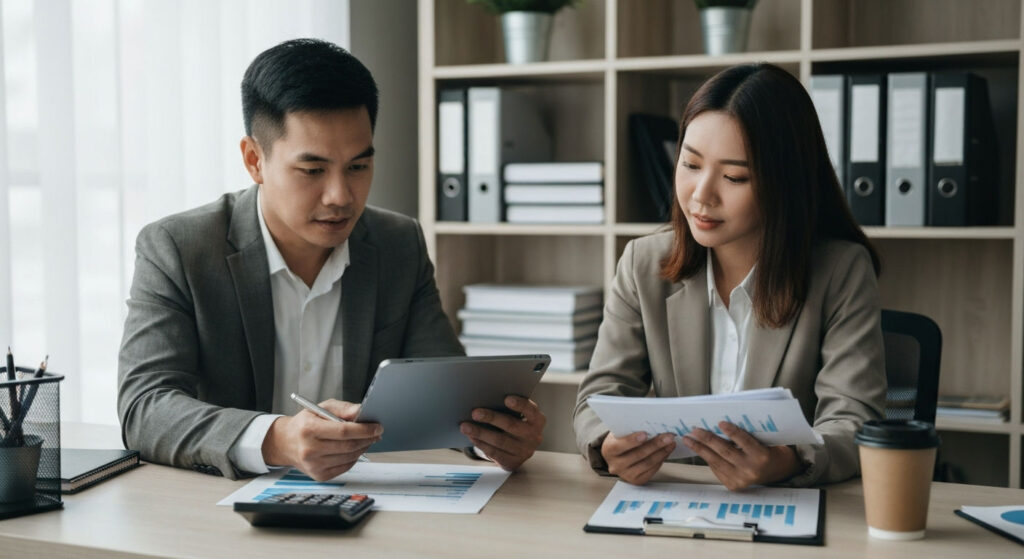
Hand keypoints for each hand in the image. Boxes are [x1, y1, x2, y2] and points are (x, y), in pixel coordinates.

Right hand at [261, 399, 381, 480]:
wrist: (287, 443)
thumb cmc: (305, 423)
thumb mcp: (321, 408)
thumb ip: (342, 408)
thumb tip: (360, 411)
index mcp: (309, 429)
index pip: (343, 431)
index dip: (364, 430)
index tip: (377, 427)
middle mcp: (309, 449)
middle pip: (348, 446)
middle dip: (367, 439)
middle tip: (376, 433)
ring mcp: (314, 465)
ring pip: (349, 458)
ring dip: (363, 448)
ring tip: (367, 440)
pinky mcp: (319, 475)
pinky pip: (345, 467)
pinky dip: (354, 458)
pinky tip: (355, 449)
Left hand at [459, 396, 544, 470]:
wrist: (518, 449)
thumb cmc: (515, 424)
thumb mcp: (518, 415)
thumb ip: (509, 408)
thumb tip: (486, 398)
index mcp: (537, 420)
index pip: (530, 410)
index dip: (519, 404)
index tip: (506, 398)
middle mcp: (534, 436)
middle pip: (511, 425)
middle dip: (491, 418)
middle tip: (475, 412)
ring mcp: (524, 451)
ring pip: (500, 441)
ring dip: (481, 433)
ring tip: (465, 426)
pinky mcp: (513, 462)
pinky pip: (495, 453)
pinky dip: (481, 443)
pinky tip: (471, 437)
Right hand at [600, 431, 675, 484]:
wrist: (617, 456)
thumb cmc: (620, 439)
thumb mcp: (620, 432)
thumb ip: (630, 430)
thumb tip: (651, 426)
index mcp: (608, 450)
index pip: (619, 446)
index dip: (632, 440)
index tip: (645, 433)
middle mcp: (615, 465)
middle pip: (638, 455)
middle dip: (655, 445)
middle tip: (668, 436)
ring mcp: (626, 475)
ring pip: (647, 463)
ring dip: (662, 452)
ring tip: (671, 443)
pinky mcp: (637, 480)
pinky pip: (652, 470)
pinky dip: (661, 459)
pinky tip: (667, 451)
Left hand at [682, 421, 801, 490]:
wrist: (775, 471)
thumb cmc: (767, 450)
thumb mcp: (762, 440)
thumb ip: (746, 435)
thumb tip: (720, 424)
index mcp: (761, 456)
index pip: (744, 441)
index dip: (732, 432)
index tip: (720, 422)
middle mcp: (751, 469)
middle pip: (725, 451)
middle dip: (707, 439)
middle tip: (695, 430)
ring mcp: (741, 480)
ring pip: (716, 461)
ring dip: (700, 449)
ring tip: (689, 439)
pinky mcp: (733, 485)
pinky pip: (717, 469)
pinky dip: (707, 458)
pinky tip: (699, 449)